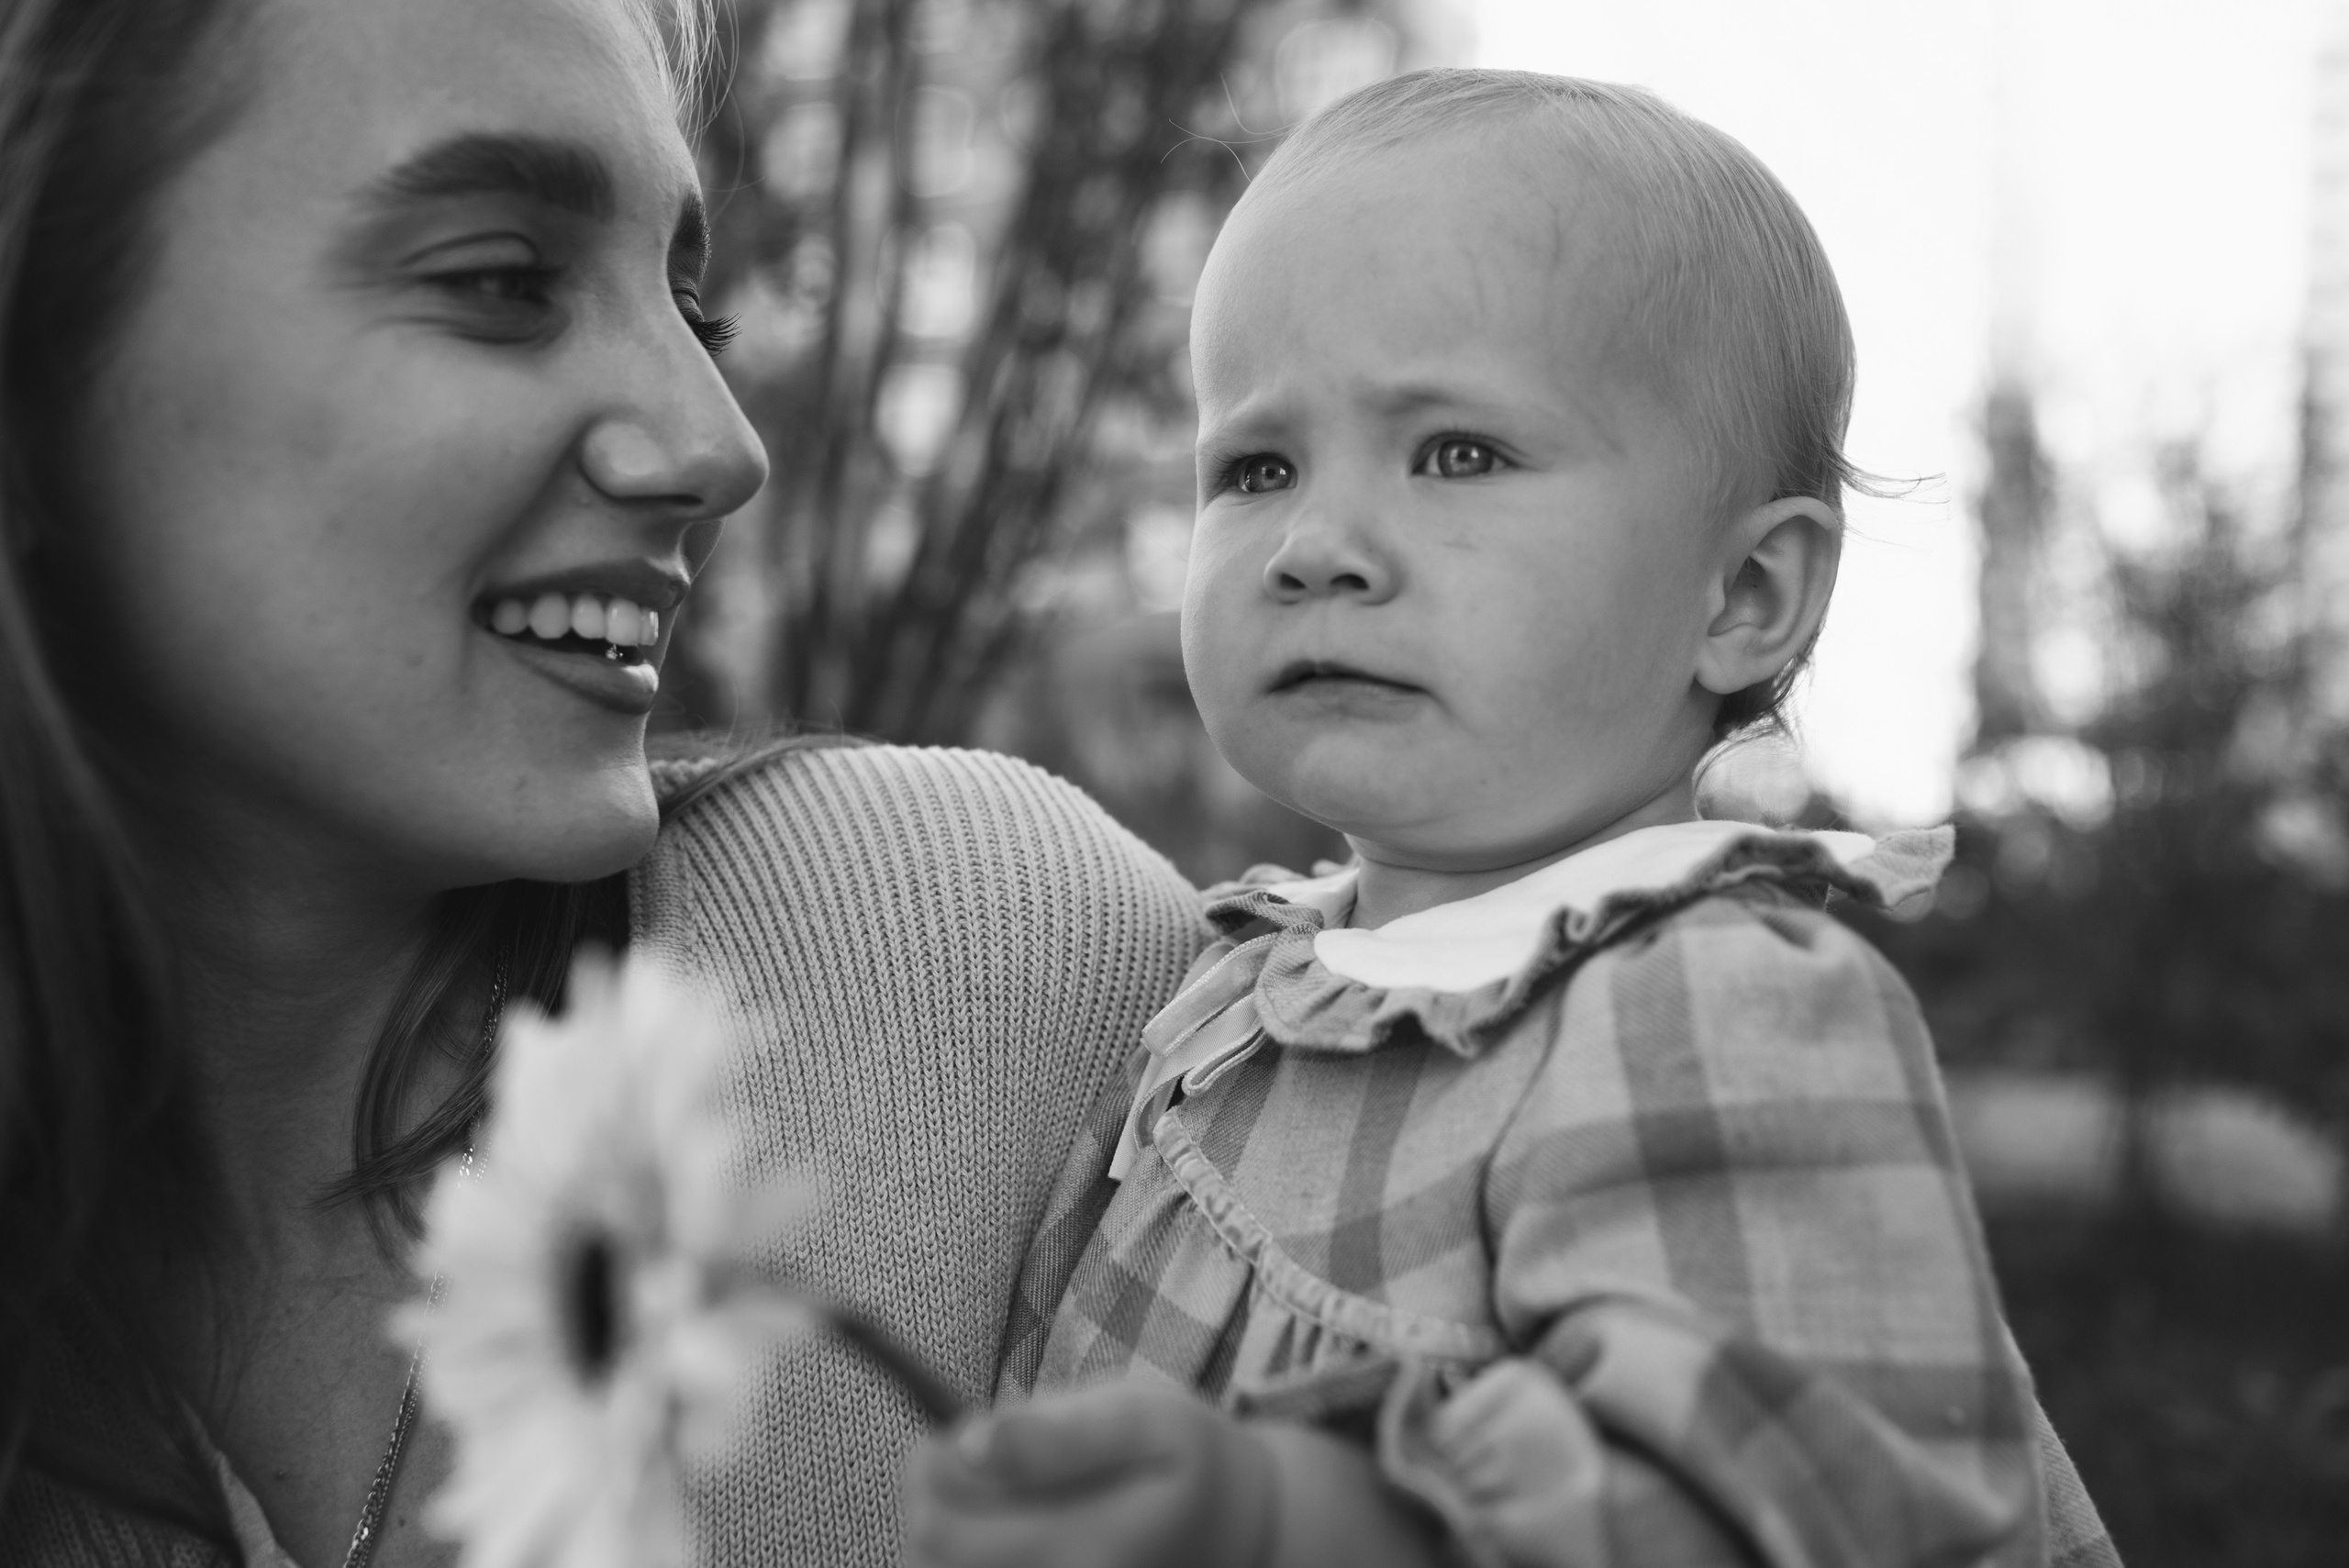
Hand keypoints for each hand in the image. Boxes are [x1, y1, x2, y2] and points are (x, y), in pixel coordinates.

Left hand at [903, 1382, 1277, 1567]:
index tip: (957, 1433)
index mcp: (1082, 1551)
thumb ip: (1058, 1434)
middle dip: (931, 1499)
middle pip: (927, 1561)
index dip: (926, 1470)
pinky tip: (997, 1535)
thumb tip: (967, 1445)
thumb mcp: (1146, 1420)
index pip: (939, 1530)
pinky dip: (966, 1558)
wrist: (1240, 1536)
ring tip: (992, 1497)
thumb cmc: (1189, 1462)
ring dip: (945, 1535)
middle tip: (976, 1458)